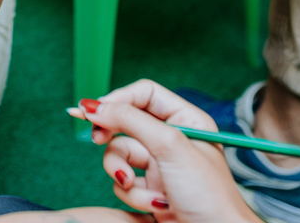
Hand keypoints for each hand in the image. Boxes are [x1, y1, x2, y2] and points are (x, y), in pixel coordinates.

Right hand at [74, 80, 260, 222]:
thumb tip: (93, 106)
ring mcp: (159, 164)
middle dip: (110, 134)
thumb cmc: (207, 194)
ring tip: (131, 185)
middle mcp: (171, 138)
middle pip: (125, 121)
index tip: (94, 110)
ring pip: (119, 153)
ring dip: (121, 171)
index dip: (118, 99)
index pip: (143, 94)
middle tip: (97, 138)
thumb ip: (130, 120)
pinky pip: (123, 181)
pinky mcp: (150, 187)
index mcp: (186, 119)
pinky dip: (132, 194)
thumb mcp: (169, 147)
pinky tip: (154, 205)